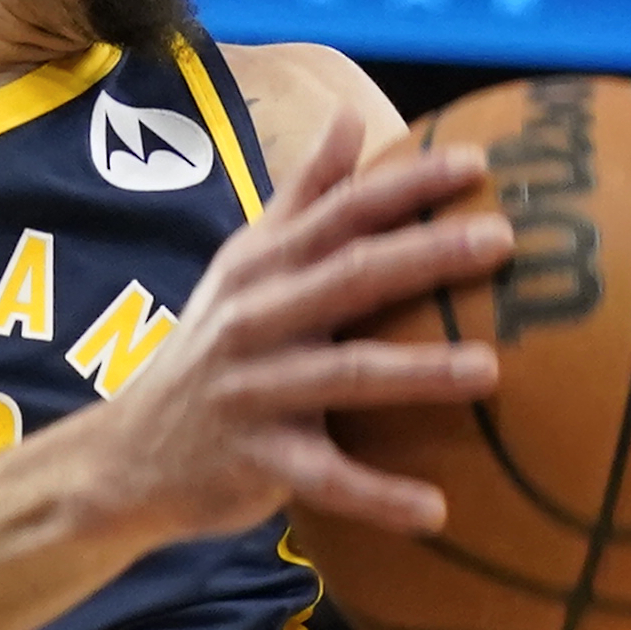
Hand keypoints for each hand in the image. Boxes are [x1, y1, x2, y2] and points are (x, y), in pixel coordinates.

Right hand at [78, 107, 510, 545]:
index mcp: (261, 267)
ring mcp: (253, 391)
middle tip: (503, 238)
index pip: (340, 213)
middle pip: (349, 278)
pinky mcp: (254, 460)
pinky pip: (325, 478)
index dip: (406, 185)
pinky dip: (378, 495)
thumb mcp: (243, 266)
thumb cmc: (211, 351)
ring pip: (343, 376)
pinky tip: (437, 511)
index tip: (479, 161)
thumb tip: (349, 118)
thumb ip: (300, 198)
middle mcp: (254, 320)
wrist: (127, 455)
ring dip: (417, 373)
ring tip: (490, 369)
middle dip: (425, 255)